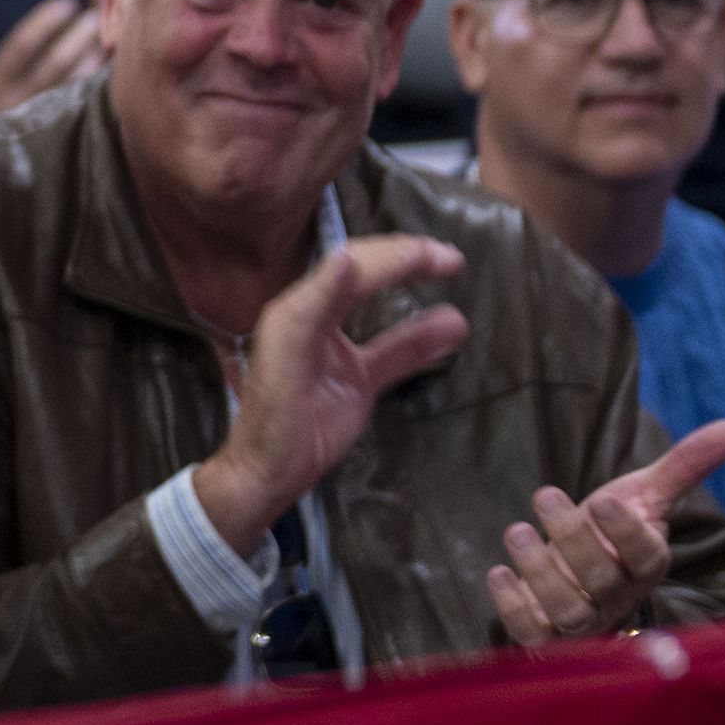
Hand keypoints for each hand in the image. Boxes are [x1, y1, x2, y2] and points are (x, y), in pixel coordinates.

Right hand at [0, 0, 103, 142]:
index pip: (20, 47)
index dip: (44, 22)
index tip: (66, 3)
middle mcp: (13, 107)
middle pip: (53, 65)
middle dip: (77, 38)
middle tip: (94, 15)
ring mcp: (33, 125)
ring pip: (70, 88)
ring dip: (90, 61)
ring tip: (105, 39)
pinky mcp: (49, 139)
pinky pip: (76, 109)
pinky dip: (90, 88)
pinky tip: (103, 72)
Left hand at [191, 237, 471, 553]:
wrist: (271, 472)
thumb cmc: (273, 414)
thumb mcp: (291, 352)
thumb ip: (319, 304)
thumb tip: (347, 256)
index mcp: (298, 309)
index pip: (352, 266)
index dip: (392, 254)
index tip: (434, 252)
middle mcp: (316, 320)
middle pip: (366, 276)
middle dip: (406, 259)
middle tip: (450, 256)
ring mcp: (337, 349)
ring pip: (382, 309)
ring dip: (415, 288)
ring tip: (453, 268)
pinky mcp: (354, 379)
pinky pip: (393, 351)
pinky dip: (422, 338)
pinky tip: (453, 326)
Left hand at [488, 420, 724, 642]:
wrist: (578, 578)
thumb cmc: (612, 532)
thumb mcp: (645, 496)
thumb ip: (684, 465)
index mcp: (645, 564)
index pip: (647, 558)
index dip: (627, 532)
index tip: (602, 499)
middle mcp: (617, 597)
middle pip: (603, 581)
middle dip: (574, 539)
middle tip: (545, 495)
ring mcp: (581, 621)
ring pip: (570, 611)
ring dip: (541, 572)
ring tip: (516, 530)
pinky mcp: (544, 636)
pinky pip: (532, 634)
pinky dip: (513, 607)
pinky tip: (499, 572)